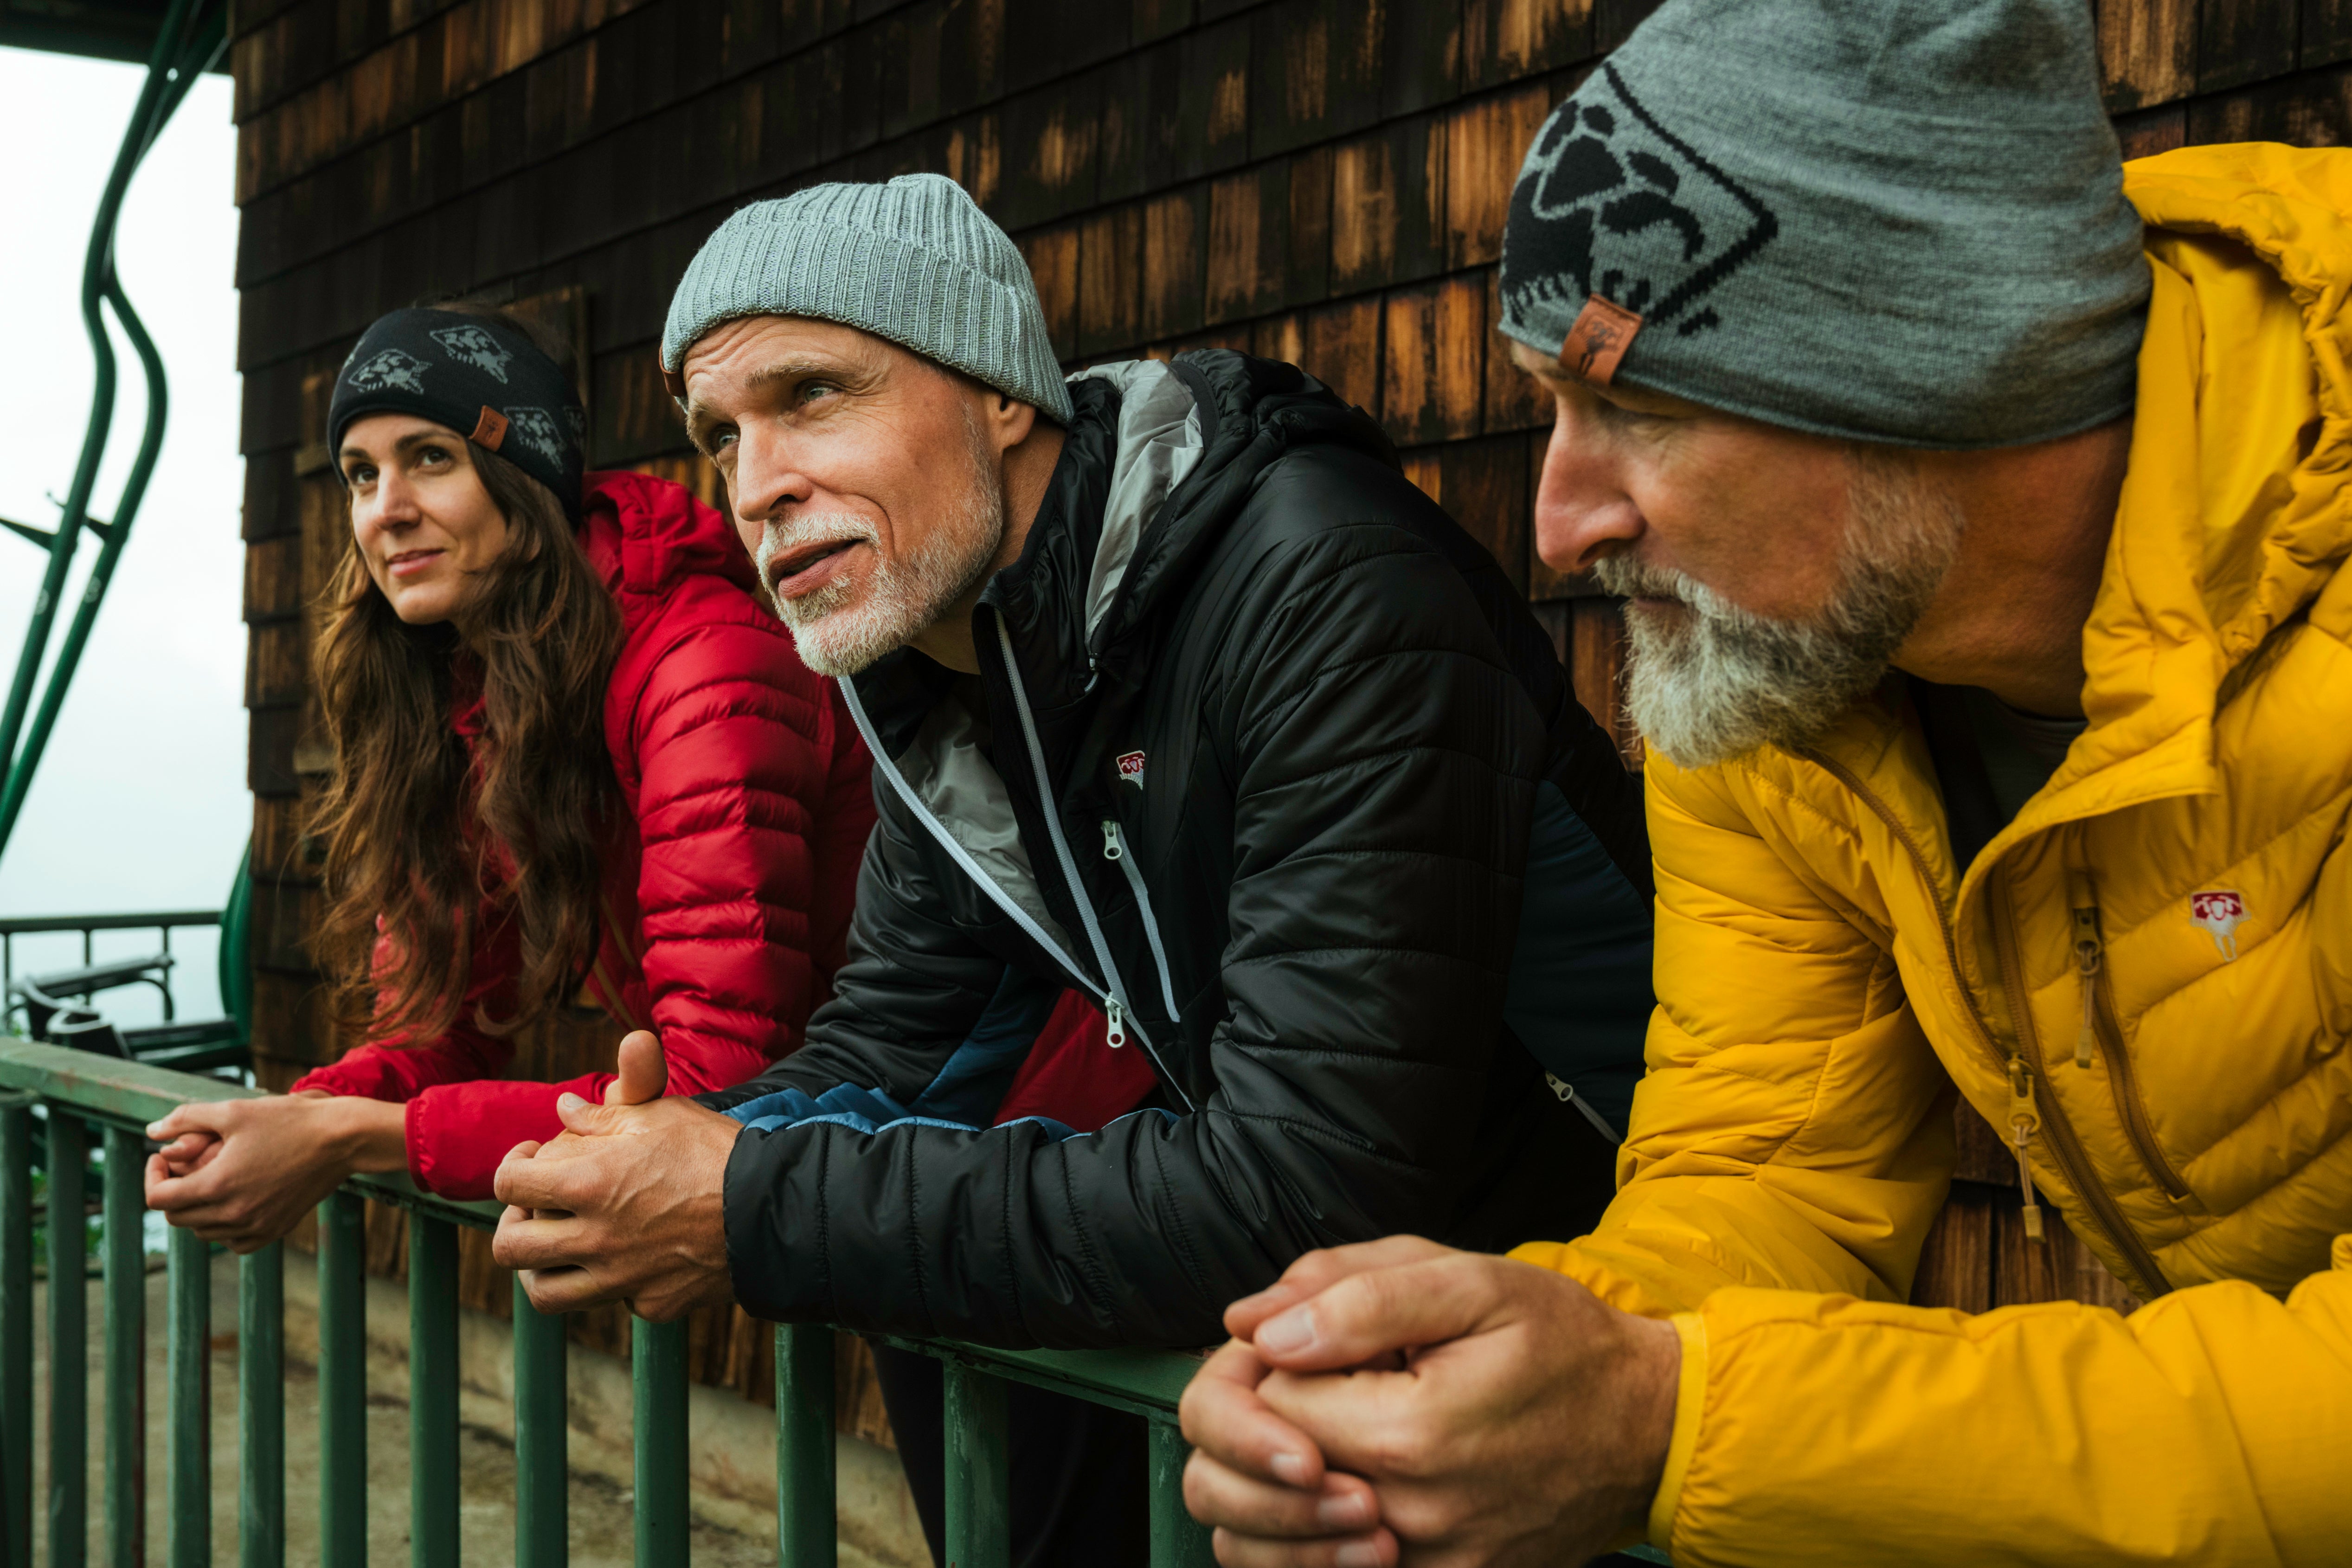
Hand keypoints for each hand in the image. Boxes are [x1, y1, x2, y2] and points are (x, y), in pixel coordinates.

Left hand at [142, 1092, 407, 1252]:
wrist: (341, 1139)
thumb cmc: (288, 1120)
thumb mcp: (233, 1111)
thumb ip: (186, 1119)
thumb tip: (152, 1130)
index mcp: (216, 1185)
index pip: (158, 1199)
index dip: (152, 1176)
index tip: (161, 1157)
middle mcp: (233, 1214)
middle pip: (177, 1217)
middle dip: (171, 1190)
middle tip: (183, 1165)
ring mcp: (256, 1227)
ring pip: (203, 1232)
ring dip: (196, 1209)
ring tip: (209, 1180)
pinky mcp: (275, 1230)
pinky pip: (233, 1242)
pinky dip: (223, 1227)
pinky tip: (234, 1202)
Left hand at [490, 1031, 740, 1319]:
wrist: (774, 1209)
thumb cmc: (715, 1153)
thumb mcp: (661, 1114)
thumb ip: (605, 1112)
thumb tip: (564, 1110)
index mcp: (588, 1185)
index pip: (509, 1183)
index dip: (513, 1165)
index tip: (531, 1157)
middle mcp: (594, 1240)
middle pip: (509, 1248)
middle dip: (513, 1222)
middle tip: (534, 1208)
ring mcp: (621, 1280)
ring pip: (544, 1293)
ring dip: (542, 1267)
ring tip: (559, 1246)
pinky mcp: (651, 1304)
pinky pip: (613, 1300)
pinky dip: (613, 1282)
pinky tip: (634, 1256)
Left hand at [1180, 1239, 1679, 1567]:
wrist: (1646, 1429)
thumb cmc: (1560, 1344)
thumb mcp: (1471, 1283)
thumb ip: (1354, 1294)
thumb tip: (1256, 1327)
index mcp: (1407, 1433)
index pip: (1262, 1401)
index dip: (1267, 1359)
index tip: (1312, 1337)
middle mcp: (1407, 1517)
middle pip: (1254, 1479)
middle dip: (1262, 1420)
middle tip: (1318, 1381)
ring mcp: (1425, 1565)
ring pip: (1275, 1539)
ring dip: (1278, 1481)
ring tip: (1330, 1429)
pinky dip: (1311, 1531)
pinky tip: (1345, 1480)